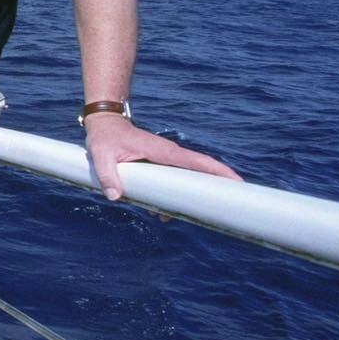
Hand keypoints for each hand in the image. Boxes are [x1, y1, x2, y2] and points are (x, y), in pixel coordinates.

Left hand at [83, 114, 241, 199]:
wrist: (104, 123)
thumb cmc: (104, 137)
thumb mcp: (101, 156)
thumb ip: (107, 175)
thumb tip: (116, 197)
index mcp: (162, 151)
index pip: (196, 161)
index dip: (217, 171)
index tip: (237, 182)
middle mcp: (169, 154)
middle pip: (200, 170)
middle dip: (215, 185)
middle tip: (230, 204)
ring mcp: (165, 159)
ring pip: (186, 178)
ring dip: (190, 196)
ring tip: (186, 216)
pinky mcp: (159, 164)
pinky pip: (174, 179)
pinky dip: (173, 195)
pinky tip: (162, 212)